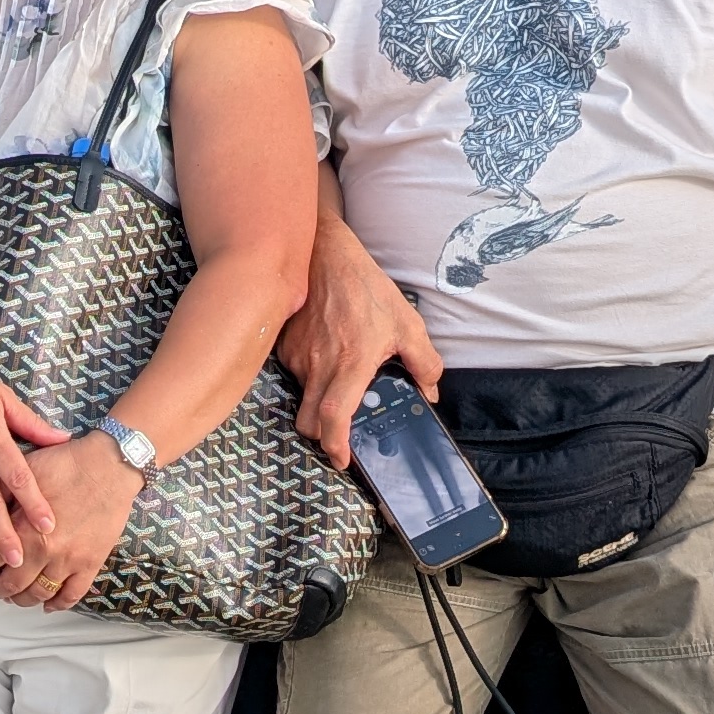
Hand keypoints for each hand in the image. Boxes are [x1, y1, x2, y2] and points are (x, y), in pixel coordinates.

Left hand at [0, 435, 142, 609]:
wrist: (108, 466)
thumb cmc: (67, 464)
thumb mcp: (24, 474)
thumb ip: (2, 496)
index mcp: (24, 530)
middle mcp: (44, 552)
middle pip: (12, 585)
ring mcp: (69, 561)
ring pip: (39, 595)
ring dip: (22, 599)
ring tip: (13, 595)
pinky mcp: (90, 563)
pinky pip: (72, 594)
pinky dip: (58, 604)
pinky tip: (47, 605)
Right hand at [278, 216, 440, 464]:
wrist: (324, 255)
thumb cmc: (365, 287)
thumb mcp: (407, 322)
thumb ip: (424, 362)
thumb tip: (429, 392)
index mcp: (352, 362)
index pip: (335, 416)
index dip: (335, 444)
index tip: (342, 458)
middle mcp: (320, 364)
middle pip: (308, 421)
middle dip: (321, 435)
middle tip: (338, 432)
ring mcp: (298, 356)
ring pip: (302, 397)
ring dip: (317, 400)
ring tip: (338, 377)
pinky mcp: (284, 346)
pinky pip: (294, 374)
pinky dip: (308, 376)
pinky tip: (325, 355)